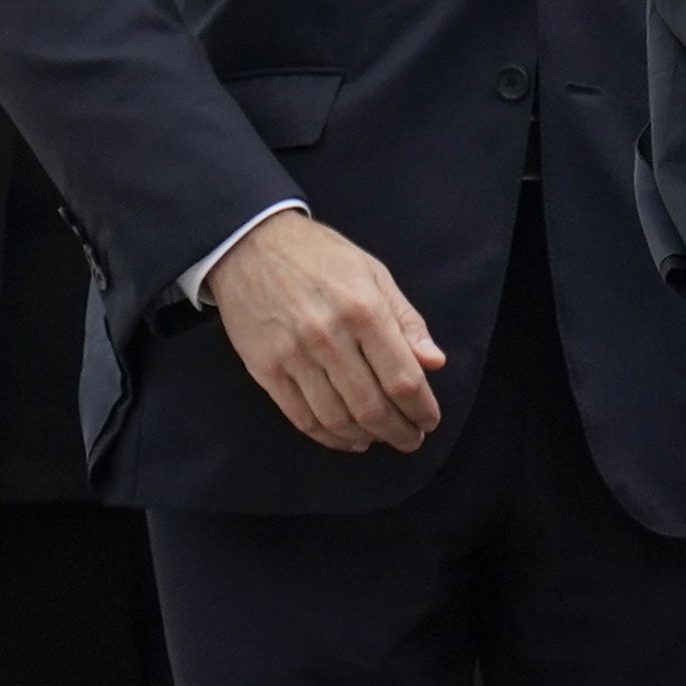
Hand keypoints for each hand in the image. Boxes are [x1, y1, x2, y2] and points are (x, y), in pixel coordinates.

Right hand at [204, 212, 445, 452]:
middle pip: (371, 405)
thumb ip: (407, 321)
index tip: (430, 421)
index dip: (421, 409)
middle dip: (398, 431)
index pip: (402, 378)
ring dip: (365, 437)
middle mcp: (330, 337)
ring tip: (382, 438)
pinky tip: (347, 439)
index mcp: (365, 310)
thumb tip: (434, 362)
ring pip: (337, 418)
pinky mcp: (266, 370)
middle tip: (411, 440)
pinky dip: (328, 437)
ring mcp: (294, 356)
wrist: (251, 246)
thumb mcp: (375, 274)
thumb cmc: (322, 257)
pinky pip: (301, 417)